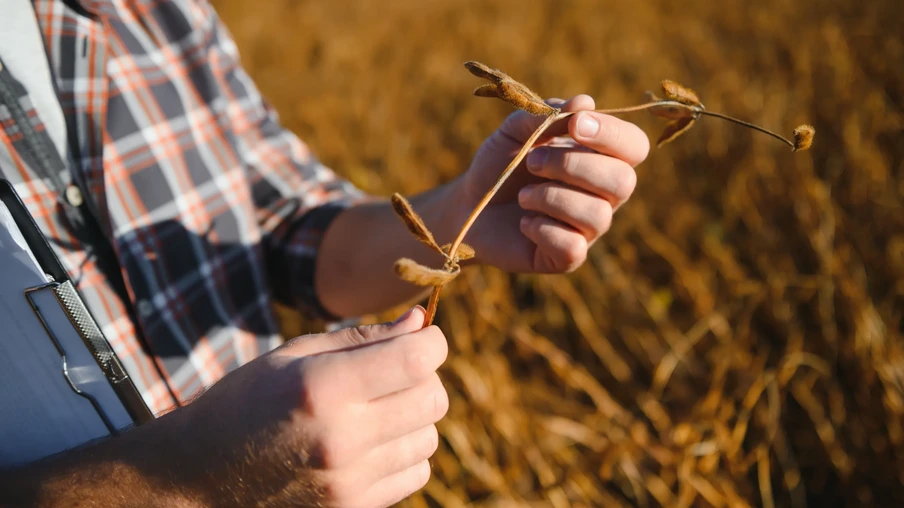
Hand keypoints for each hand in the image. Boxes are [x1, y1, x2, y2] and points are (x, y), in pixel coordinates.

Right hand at [177, 305, 447, 506]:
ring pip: (429, 438)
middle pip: (433, 399)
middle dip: (424, 377)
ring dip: (414, 417)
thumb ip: (364, 338)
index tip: (421, 338)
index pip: (417, 359)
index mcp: (322, 387)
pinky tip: (372, 443)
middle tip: (395, 373)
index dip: (431, 341)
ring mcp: (349, 481)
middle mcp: (341, 437)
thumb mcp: (295, 355)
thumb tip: (422, 321)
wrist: (199, 477)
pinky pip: (416, 473)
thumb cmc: (247, 401)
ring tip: (376, 410)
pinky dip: (405, 453)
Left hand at [454, 94, 649, 272]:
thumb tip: (585, 102)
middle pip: (623, 181)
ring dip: (551, 197)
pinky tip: (524, 222)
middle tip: (532, 162)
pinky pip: (572, 248)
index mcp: (600, 158)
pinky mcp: (566, 257)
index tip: (575, 125)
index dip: (612, 134)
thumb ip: (545, 115)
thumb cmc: (500, 164)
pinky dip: (542, 229)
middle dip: (573, 165)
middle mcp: (603, 195)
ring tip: (522, 195)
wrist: (468, 204)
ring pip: (598, 215)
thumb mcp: (514, 131)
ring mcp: (587, 229)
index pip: (635, 146)